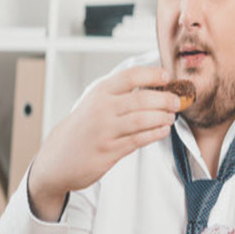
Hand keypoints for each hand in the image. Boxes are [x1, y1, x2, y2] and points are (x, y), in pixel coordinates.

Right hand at [28, 66, 179, 219]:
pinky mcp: (109, 151)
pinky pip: (139, 140)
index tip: (166, 77)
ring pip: (142, 120)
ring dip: (162, 117)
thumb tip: (152, 88)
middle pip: (141, 99)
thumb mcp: (93, 104)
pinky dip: (155, 134)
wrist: (57, 158)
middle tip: (177, 101)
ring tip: (171, 116)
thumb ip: (117, 96)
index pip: (130, 76)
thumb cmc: (80, 130)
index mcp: (99, 93)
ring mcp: (105, 131)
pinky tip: (162, 130)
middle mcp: (102, 109)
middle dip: (165, 99)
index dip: (152, 75)